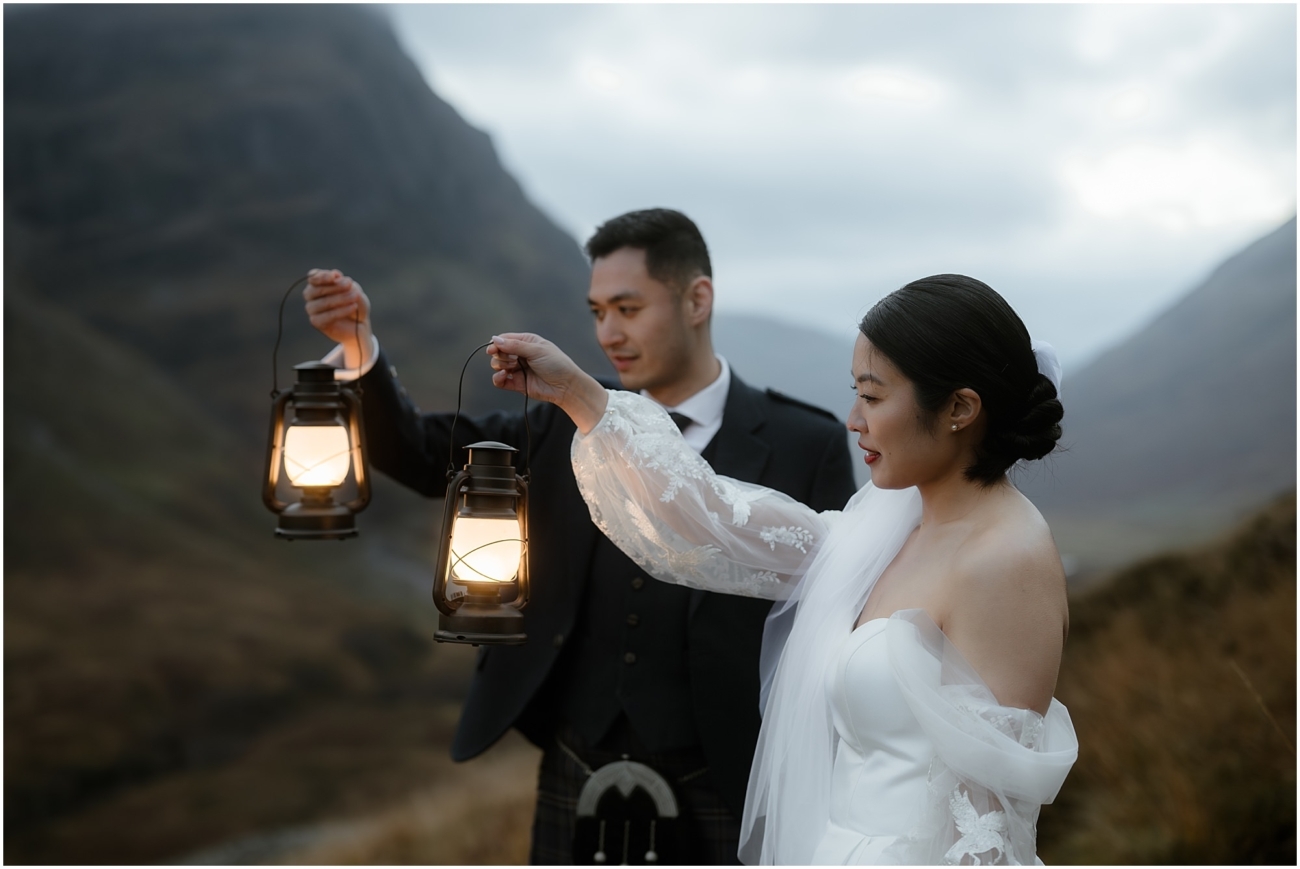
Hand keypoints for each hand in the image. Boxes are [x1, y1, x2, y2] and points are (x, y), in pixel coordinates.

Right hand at [303, 268, 372, 369]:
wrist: (361, 326)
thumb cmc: (357, 306)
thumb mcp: (356, 292)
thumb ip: (347, 284)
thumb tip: (338, 277)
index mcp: (319, 285)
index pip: (314, 277)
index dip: (324, 276)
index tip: (338, 275)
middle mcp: (312, 297)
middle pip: (314, 289)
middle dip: (333, 287)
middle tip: (350, 286)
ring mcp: (313, 311)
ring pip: (318, 303)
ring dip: (337, 299)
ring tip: (354, 298)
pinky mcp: (317, 323)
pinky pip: (323, 317)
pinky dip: (338, 311)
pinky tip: (351, 308)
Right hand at [488, 333, 608, 432]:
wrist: (566, 386)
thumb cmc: (556, 364)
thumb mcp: (536, 350)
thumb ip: (515, 346)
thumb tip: (494, 339)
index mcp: (526, 342)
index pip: (504, 339)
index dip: (496, 343)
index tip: (493, 349)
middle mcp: (520, 354)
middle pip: (499, 352)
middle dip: (501, 355)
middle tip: (513, 360)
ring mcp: (518, 369)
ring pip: (497, 365)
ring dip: (500, 365)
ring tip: (512, 367)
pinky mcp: (516, 383)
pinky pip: (499, 381)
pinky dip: (497, 378)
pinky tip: (503, 375)